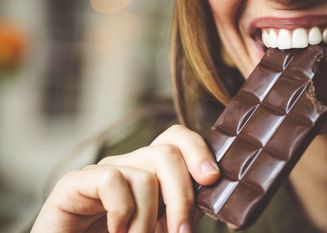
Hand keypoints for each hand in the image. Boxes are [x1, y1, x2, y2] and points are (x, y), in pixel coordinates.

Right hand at [31, 125, 219, 232]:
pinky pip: (111, 180)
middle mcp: (128, 165)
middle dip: (183, 195)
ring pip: (144, 174)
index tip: (212, 179)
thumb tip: (213, 195)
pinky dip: (122, 213)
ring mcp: (102, 172)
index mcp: (150, 171)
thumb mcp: (162, 226)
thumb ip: (184, 210)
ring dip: (150, 220)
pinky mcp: (74, 183)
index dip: (198, 151)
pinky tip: (117, 231)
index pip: (176, 139)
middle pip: (167, 152)